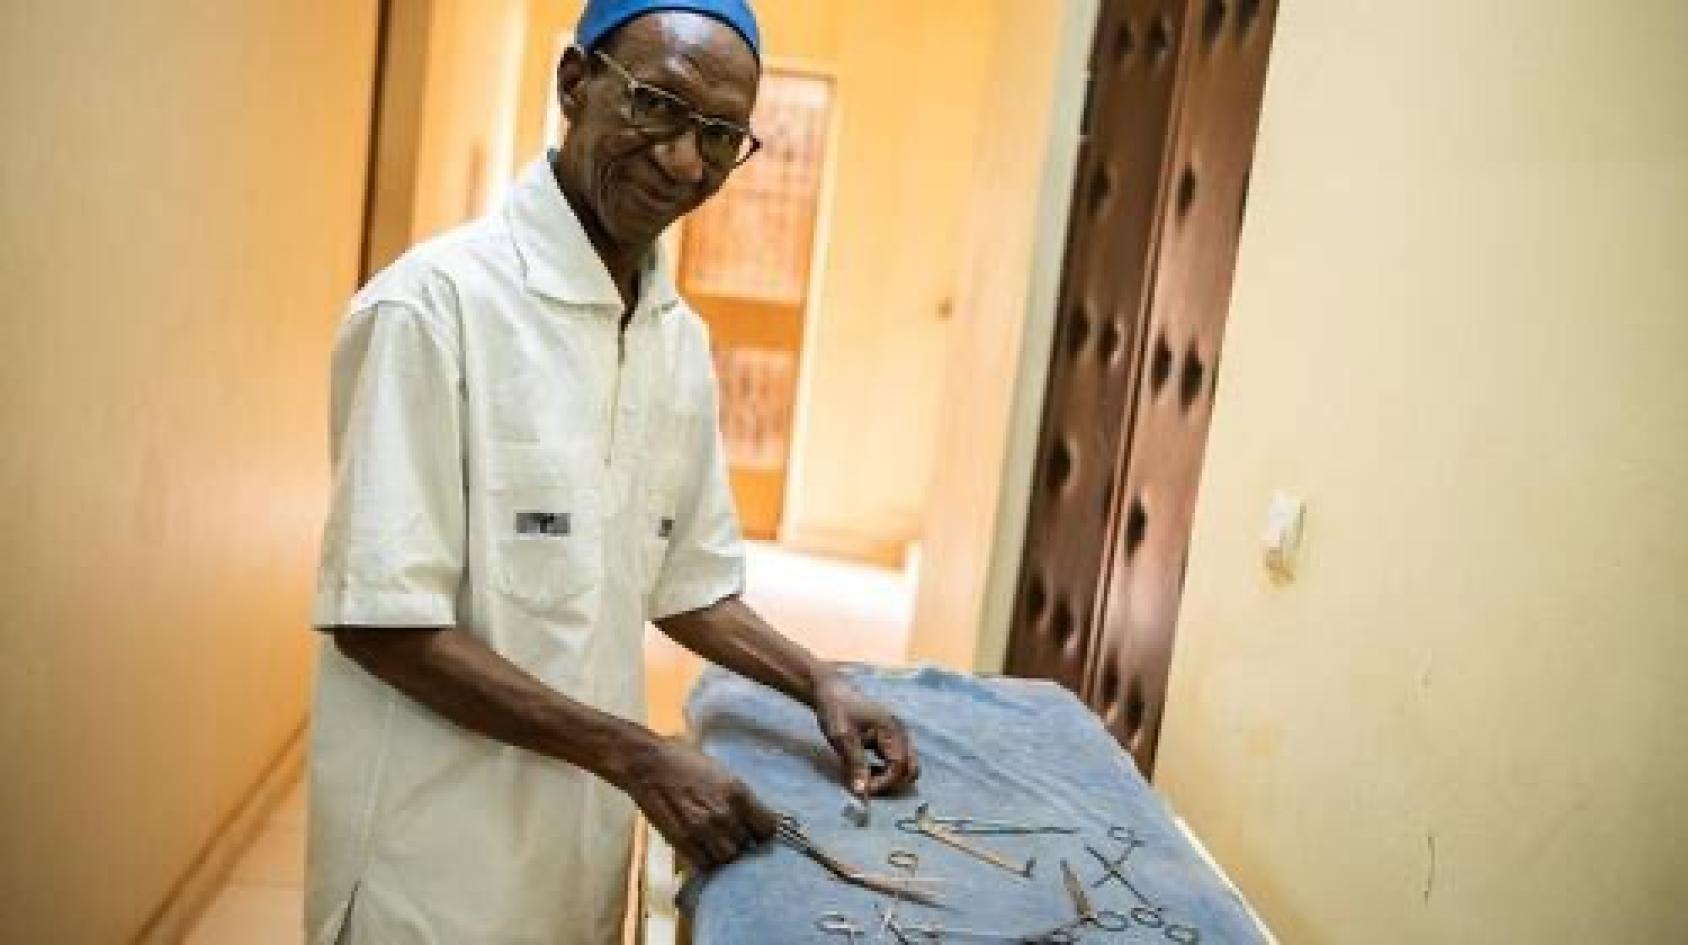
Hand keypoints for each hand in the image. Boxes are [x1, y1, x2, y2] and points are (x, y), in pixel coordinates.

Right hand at [620, 736, 777, 870]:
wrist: (648, 764)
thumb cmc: (685, 761)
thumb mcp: (721, 772)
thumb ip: (738, 796)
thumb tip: (754, 816)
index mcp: (738, 792)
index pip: (768, 827)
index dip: (763, 831)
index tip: (758, 831)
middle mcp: (724, 814)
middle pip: (748, 846)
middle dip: (744, 843)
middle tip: (736, 838)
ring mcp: (703, 830)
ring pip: (728, 858)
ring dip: (725, 853)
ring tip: (718, 845)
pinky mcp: (682, 841)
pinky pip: (704, 863)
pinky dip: (706, 860)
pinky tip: (703, 850)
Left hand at [813, 671, 920, 796]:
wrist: (832, 692)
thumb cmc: (836, 712)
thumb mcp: (843, 738)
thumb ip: (856, 764)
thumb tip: (863, 792)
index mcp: (892, 730)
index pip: (900, 766)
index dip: (885, 783)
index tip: (864, 790)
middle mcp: (901, 732)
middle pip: (911, 768)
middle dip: (892, 783)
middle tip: (868, 787)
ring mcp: (899, 734)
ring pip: (907, 766)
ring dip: (891, 778)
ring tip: (867, 778)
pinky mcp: (893, 738)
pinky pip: (900, 761)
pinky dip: (888, 771)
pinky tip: (869, 770)